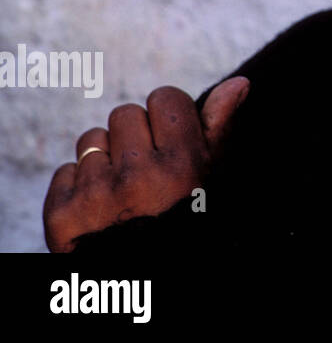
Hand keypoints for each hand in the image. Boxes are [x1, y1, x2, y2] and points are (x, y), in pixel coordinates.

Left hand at [43, 77, 249, 252]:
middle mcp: (138, 176)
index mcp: (182, 166)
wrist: (140, 281)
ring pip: (92, 138)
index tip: (170, 141)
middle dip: (135, 137)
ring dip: (105, 158)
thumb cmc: (182, 220)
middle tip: (145, 170)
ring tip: (121, 188)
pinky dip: (80, 185)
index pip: (165, 98)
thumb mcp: (208, 178)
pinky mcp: (61, 210)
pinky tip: (98, 207)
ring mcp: (96, 194)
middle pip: (125, 113)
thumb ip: (218, 127)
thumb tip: (239, 81)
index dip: (168, 118)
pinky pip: (67, 169)